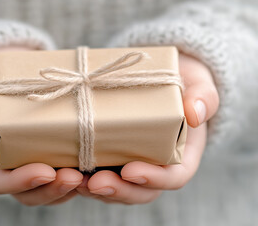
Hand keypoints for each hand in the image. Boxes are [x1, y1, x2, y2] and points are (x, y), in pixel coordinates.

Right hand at [0, 46, 82, 205]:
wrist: (7, 79)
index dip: (18, 182)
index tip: (44, 172)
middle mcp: (6, 167)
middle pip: (26, 193)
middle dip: (51, 190)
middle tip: (75, 177)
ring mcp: (29, 164)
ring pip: (47, 190)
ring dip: (68, 189)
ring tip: (90, 176)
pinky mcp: (49, 157)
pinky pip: (62, 176)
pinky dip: (78, 178)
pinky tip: (96, 167)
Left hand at [76, 53, 219, 204]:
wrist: (162, 79)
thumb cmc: (183, 83)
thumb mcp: (198, 85)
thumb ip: (203, 97)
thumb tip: (194, 113)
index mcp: (182, 155)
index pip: (174, 177)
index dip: (154, 179)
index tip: (131, 170)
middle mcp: (156, 165)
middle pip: (141, 191)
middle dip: (118, 191)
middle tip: (95, 183)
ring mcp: (132, 162)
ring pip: (117, 188)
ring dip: (96, 190)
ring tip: (75, 181)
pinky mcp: (112, 155)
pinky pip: (99, 173)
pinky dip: (84, 177)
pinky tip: (66, 170)